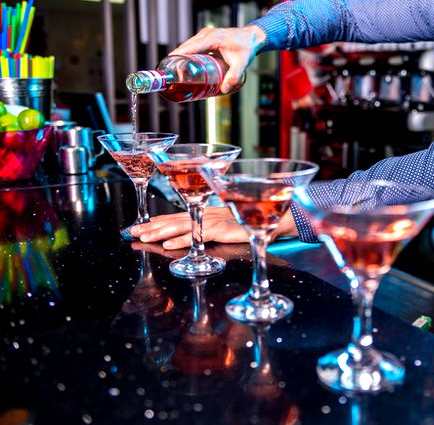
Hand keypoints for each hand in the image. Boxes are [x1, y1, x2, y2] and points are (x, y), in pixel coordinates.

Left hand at [130, 207, 298, 249]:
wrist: (279, 219)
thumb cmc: (259, 223)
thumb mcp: (234, 227)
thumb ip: (219, 229)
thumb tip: (205, 237)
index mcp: (210, 213)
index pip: (180, 215)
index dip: (160, 220)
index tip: (142, 225)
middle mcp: (209, 214)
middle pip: (175, 218)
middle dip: (152, 226)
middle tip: (131, 232)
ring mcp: (216, 220)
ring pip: (182, 224)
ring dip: (159, 231)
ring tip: (142, 237)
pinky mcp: (223, 229)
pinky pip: (198, 234)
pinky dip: (182, 238)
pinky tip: (167, 243)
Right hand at [171, 25, 266, 93]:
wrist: (252, 38)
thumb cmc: (246, 48)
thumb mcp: (241, 64)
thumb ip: (233, 77)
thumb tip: (224, 90)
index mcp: (212, 38)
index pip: (190, 47)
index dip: (179, 56)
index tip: (171, 67)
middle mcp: (206, 34)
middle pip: (186, 47)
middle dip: (177, 60)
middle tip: (174, 76)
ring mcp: (205, 35)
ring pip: (188, 46)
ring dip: (181, 57)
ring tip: (177, 73)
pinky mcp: (206, 38)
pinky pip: (193, 46)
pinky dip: (187, 54)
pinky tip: (185, 66)